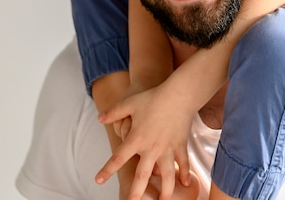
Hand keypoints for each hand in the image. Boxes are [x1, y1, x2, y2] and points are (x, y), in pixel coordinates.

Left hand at [96, 82, 195, 199]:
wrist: (178, 94)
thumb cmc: (153, 97)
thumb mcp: (131, 102)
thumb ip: (114, 112)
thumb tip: (99, 118)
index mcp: (137, 138)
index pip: (118, 157)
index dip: (107, 169)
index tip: (98, 180)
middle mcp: (151, 148)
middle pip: (142, 176)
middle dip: (136, 193)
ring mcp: (167, 148)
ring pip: (166, 176)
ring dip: (165, 191)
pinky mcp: (180, 145)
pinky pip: (183, 163)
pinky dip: (184, 173)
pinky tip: (185, 184)